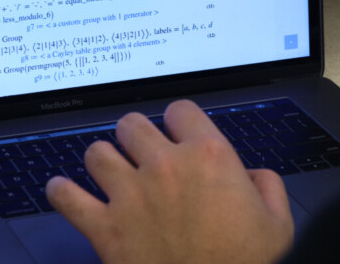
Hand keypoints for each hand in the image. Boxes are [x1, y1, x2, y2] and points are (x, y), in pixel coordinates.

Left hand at [46, 99, 293, 263]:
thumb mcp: (277, 223)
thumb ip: (267, 186)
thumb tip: (253, 176)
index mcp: (208, 156)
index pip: (180, 110)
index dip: (180, 122)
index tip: (178, 134)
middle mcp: (164, 166)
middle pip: (132, 125)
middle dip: (136, 136)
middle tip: (142, 152)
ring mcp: (129, 195)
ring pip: (97, 152)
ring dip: (104, 160)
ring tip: (110, 170)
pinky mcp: (104, 228)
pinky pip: (67, 198)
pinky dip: (61, 192)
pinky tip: (62, 190)